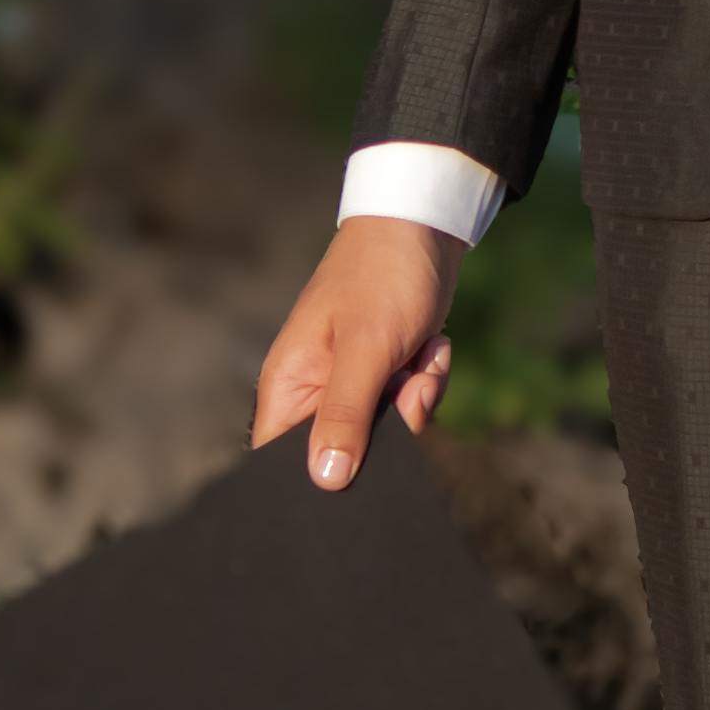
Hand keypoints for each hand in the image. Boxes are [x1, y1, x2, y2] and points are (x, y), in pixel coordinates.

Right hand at [250, 216, 461, 488]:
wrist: (426, 228)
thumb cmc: (382, 277)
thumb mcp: (366, 349)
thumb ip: (345, 415)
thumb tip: (325, 480)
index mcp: (289, 386)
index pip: (279, 459)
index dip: (311, 479)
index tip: (355, 476)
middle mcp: (316, 391)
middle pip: (345, 453)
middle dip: (386, 432)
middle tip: (404, 387)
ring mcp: (354, 384)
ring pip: (389, 432)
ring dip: (416, 398)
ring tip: (419, 355)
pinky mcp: (388, 375)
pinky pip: (412, 406)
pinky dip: (429, 379)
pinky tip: (430, 345)